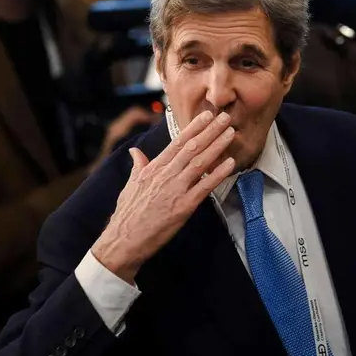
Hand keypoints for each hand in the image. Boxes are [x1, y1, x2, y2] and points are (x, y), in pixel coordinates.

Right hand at [91, 111, 235, 282]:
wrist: (124, 240)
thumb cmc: (128, 214)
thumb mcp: (131, 184)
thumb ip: (138, 166)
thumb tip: (135, 151)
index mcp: (153, 168)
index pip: (177, 142)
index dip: (194, 127)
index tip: (207, 115)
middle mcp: (165, 175)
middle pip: (192, 148)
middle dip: (210, 131)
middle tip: (225, 117)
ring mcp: (175, 190)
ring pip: (200, 162)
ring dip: (217, 146)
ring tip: (230, 133)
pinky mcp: (184, 207)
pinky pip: (204, 187)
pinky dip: (218, 174)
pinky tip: (230, 164)